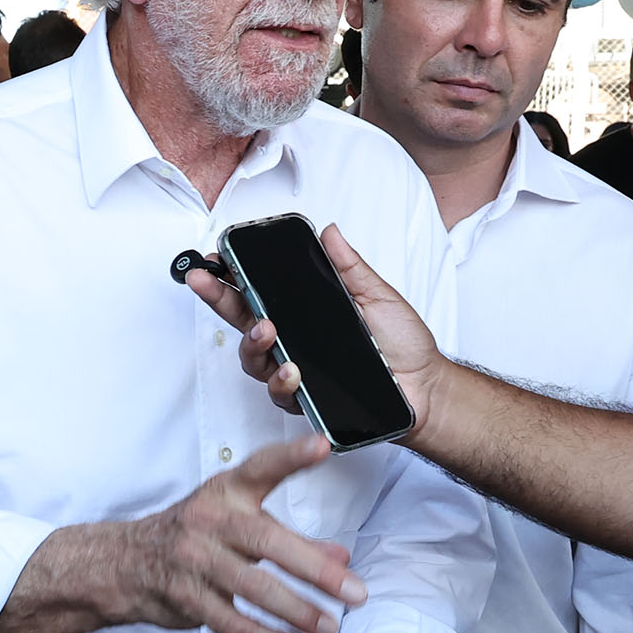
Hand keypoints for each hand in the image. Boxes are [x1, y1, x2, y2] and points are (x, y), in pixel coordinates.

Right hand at [107, 436, 365, 632]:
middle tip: (354, 593)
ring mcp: (195, 561)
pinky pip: (234, 625)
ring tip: (329, 626)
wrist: (124, 563)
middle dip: (316, 570)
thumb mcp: (236, 519)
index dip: (291, 457)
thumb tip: (341, 558)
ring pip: (254, 589)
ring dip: (297, 612)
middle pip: (268, 542)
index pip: (261, 469)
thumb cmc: (193, 534)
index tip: (322, 446)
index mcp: (225, 492)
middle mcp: (209, 521)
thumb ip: (291, 538)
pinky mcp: (187, 599)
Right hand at [183, 225, 449, 438]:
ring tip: (266, 331)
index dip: (232, 277)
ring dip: (252, 343)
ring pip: (254, 359)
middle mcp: (294, 341)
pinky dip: (282, 381)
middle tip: (205, 281)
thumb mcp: (378, 296)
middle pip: (242, 320)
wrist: (427, 388)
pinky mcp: (307, 399)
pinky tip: (292, 371)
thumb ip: (350, 268)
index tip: (215, 260)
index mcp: (305, 312)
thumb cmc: (405, 346)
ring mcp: (296, 370)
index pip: (258, 293)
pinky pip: (280, 392)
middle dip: (218, 298)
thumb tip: (329, 233)